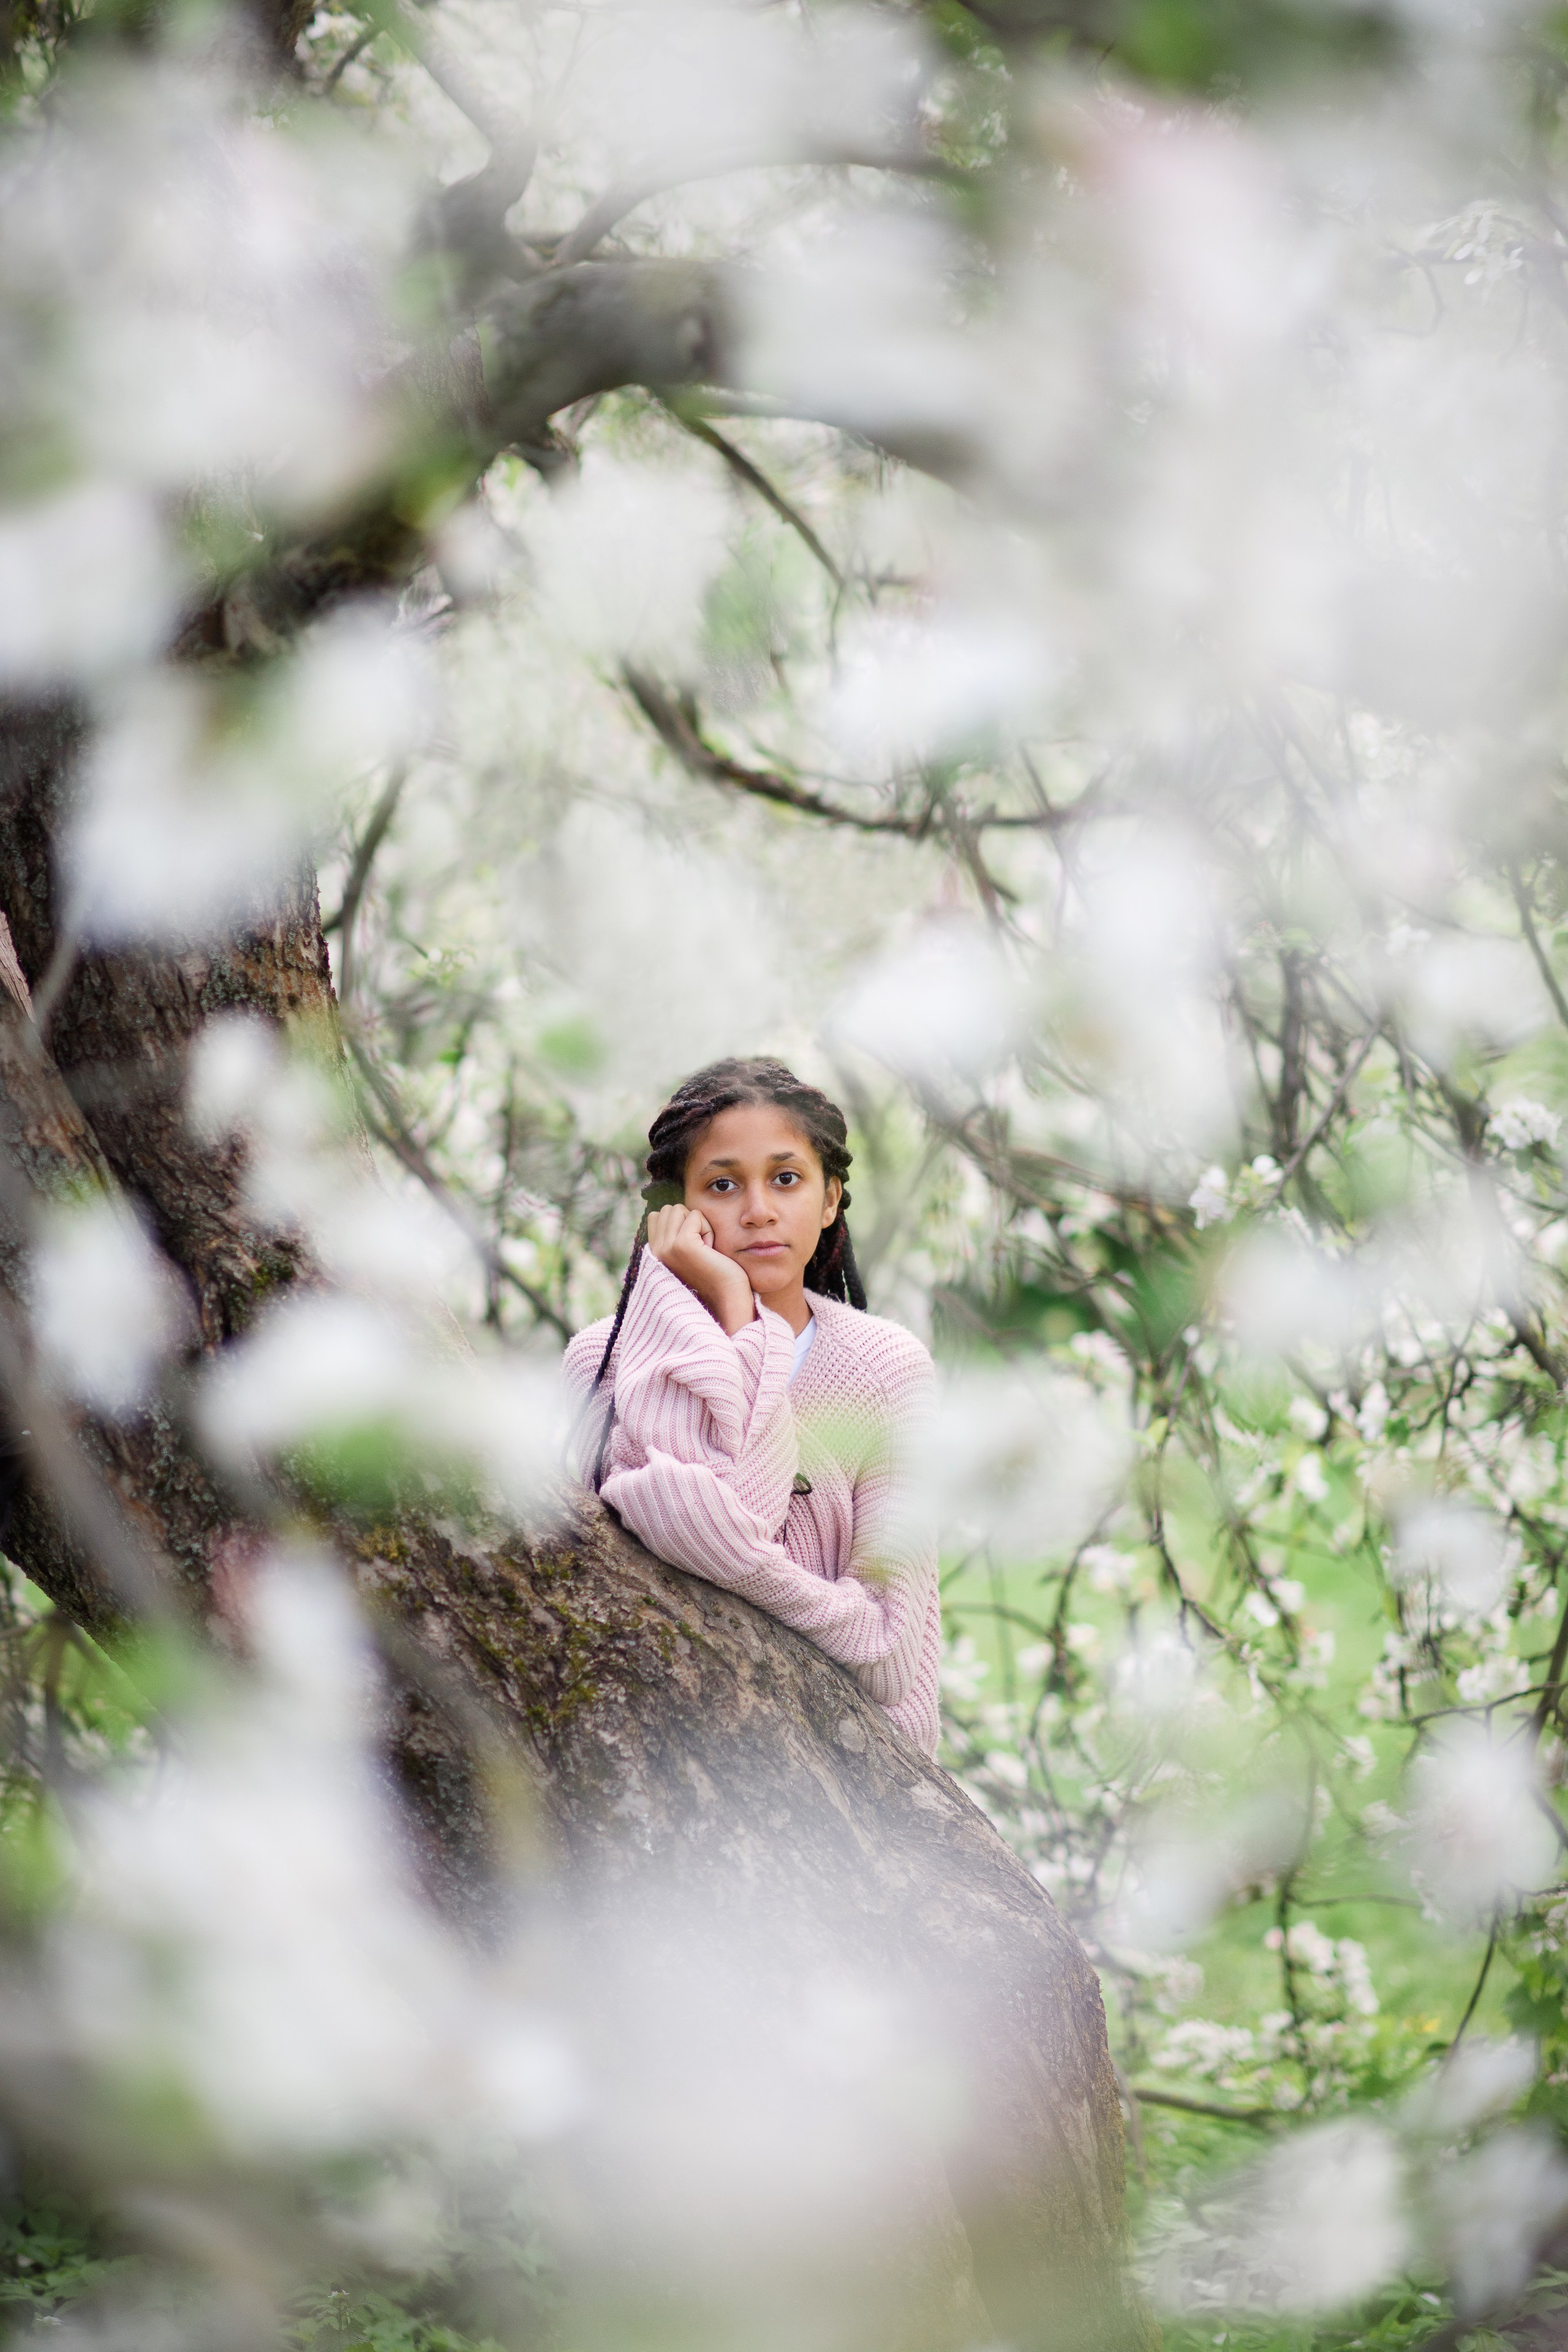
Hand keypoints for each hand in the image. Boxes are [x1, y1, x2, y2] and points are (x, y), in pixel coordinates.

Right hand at [646, 1204, 755, 1333]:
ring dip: (698, 1224)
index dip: (680, 1223)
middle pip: (669, 1210)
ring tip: (704, 1249)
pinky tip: (710, 1250)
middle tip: (700, 1248)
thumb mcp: (687, 1250)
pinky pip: (695, 1216)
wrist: (727, 1296)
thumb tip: (673, 1209)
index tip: (692, 1247)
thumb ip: (674, 1232)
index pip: (656, 1215)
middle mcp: (655, 1251)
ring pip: (679, 1209)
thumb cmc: (713, 1272)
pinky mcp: (682, 1245)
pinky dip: (708, 1229)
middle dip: (689, 1222)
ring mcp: (666, 1248)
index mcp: (654, 1253)